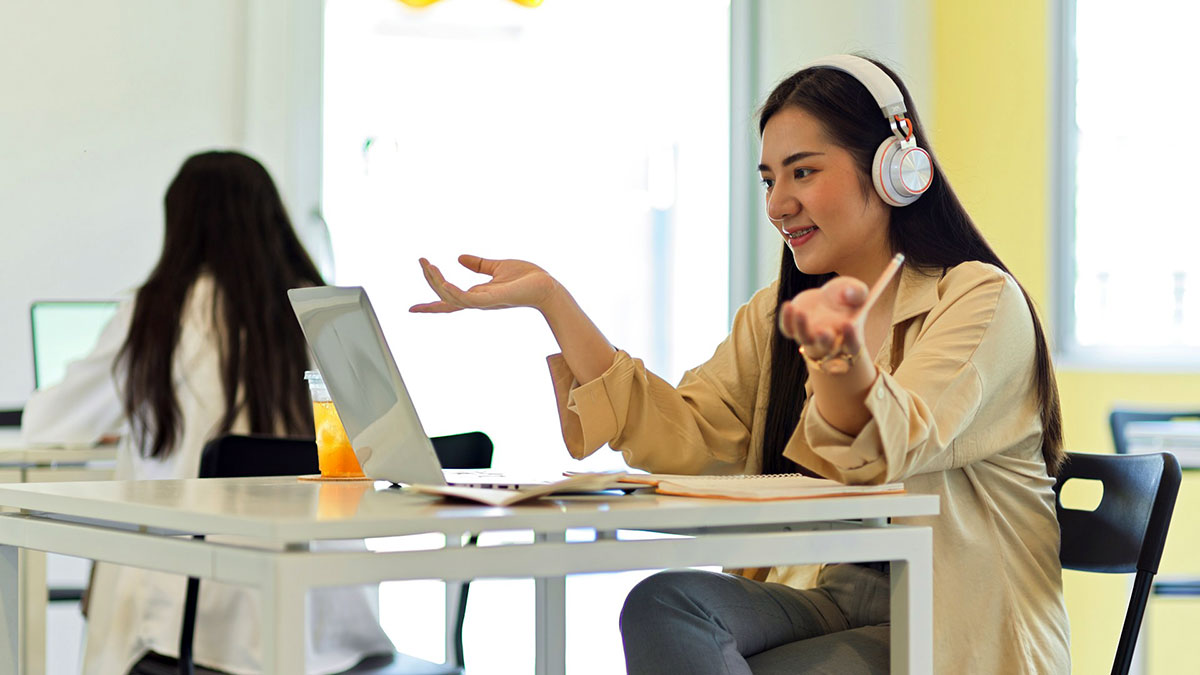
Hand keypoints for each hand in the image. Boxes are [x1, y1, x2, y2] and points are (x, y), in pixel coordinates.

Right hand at [408, 255, 560, 313]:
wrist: (547, 286)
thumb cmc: (528, 279)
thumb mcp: (498, 267)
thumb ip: (479, 264)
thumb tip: (459, 257)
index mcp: (478, 295)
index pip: (449, 301)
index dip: (430, 305)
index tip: (411, 309)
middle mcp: (477, 301)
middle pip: (445, 296)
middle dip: (430, 281)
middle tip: (421, 260)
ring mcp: (483, 302)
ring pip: (451, 296)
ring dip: (437, 281)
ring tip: (428, 265)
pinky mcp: (490, 300)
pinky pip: (465, 298)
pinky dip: (451, 291)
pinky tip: (443, 280)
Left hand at [778, 277, 868, 362]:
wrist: (828, 299)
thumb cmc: (846, 296)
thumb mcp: (854, 289)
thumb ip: (858, 292)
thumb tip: (852, 294)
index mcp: (850, 336)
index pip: (852, 345)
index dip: (851, 338)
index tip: (849, 324)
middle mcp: (830, 341)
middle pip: (828, 347)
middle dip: (825, 340)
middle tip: (823, 331)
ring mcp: (811, 336)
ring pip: (805, 338)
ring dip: (802, 328)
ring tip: (800, 312)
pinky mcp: (795, 329)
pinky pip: (788, 329)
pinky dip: (786, 320)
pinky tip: (789, 305)